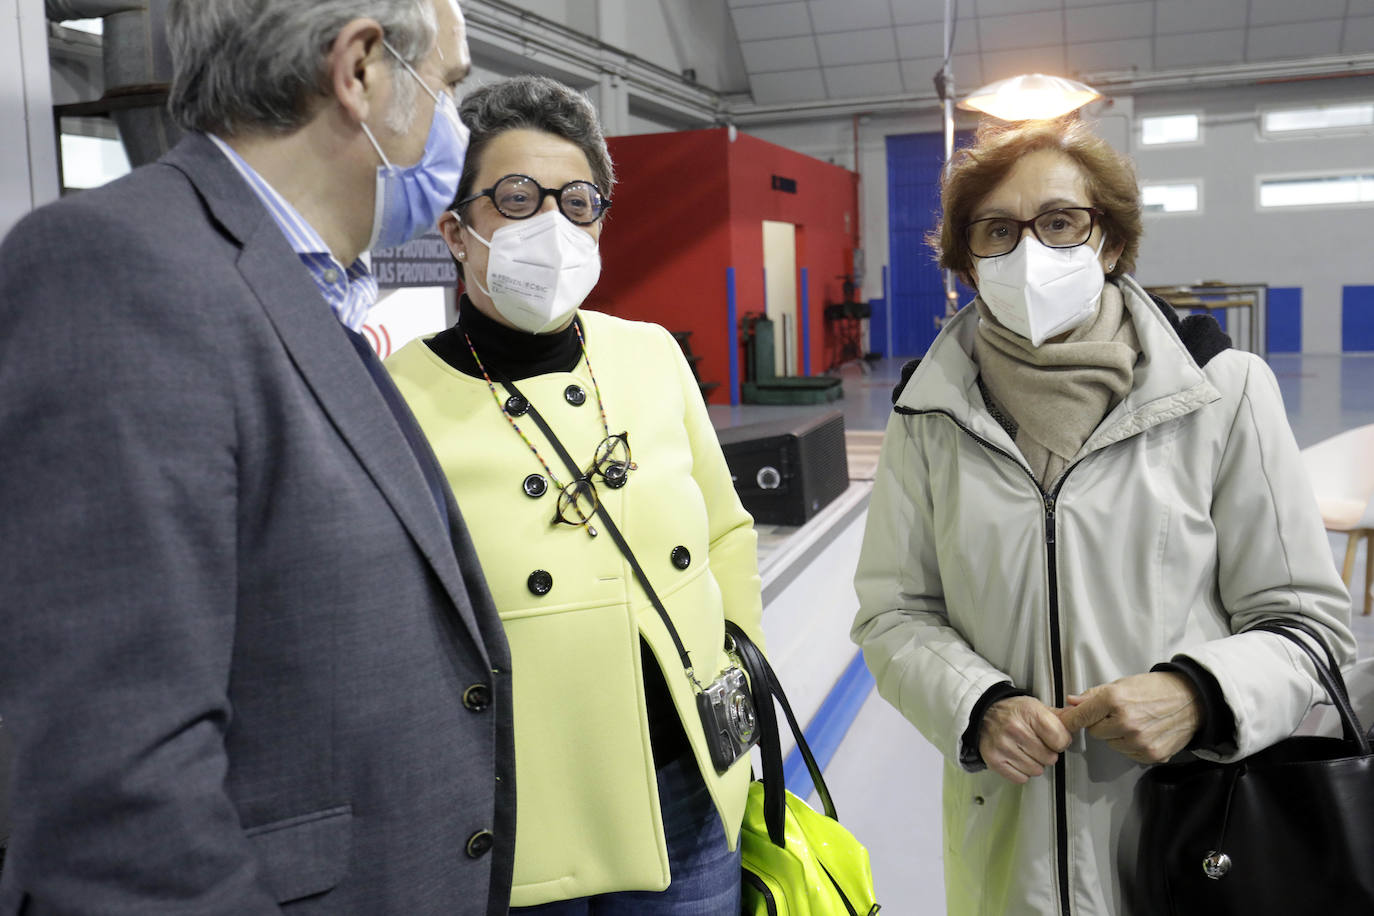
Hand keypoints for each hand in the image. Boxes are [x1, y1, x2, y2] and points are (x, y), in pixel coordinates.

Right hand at [979, 695, 1072, 783]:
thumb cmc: (1013, 711)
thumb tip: (1079, 717)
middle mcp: (1015, 729)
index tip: (1055, 739)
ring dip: (1035, 763)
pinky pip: (1021, 778)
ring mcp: (1003, 746)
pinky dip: (1022, 771)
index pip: (1060, 740)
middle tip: (1038, 744)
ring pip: (1036, 770)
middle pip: (1050, 758)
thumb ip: (1060, 716)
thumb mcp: (1036, 707)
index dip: (1061, 742)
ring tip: (1027, 751)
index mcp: (1029, 713)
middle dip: (1048, 753)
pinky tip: (1017, 758)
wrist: (983, 714)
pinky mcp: (994, 760)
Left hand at [1056, 672, 1200, 763]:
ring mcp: (1139, 741)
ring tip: (1135, 721)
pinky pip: (1128, 753)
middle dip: (1101, 724)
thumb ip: (1094, 695)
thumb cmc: (1155, 688)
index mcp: (1115, 700)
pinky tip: (1145, 732)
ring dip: (1117, 736)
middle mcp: (1126, 723)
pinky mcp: (1151, 755)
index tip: (1063, 723)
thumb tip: (1071, 702)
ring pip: (1111, 744)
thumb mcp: (1122, 684)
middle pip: (1095, 732)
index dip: (1070, 720)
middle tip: (1117, 713)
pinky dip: (1132, 745)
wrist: (1192, 700)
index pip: (1081, 716)